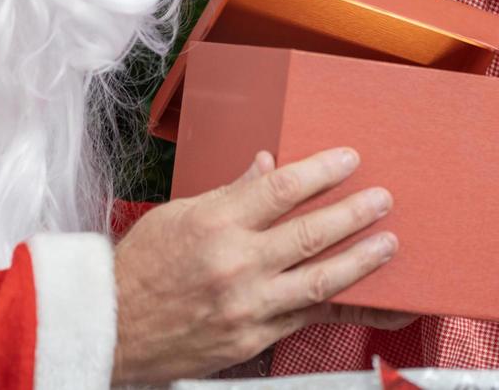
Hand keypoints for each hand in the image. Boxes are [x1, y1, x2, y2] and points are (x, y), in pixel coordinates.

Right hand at [111, 149, 412, 383]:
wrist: (110, 328)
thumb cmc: (139, 269)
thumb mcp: (178, 214)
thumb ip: (230, 193)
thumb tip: (266, 167)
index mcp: (215, 223)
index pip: (281, 188)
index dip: (322, 171)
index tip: (348, 160)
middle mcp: (235, 264)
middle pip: (310, 233)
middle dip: (355, 213)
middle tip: (382, 199)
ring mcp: (247, 306)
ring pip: (320, 281)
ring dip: (362, 261)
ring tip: (389, 245)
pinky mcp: (253, 339)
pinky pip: (309, 320)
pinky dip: (345, 310)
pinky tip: (374, 303)